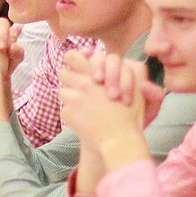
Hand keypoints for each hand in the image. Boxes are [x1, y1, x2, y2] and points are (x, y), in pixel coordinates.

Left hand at [58, 50, 151, 167]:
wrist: (120, 140)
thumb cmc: (130, 115)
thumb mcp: (134, 89)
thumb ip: (126, 72)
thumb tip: (123, 62)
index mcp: (95, 74)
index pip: (72, 56)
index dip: (74, 59)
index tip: (80, 66)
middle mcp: (82, 84)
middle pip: (62, 72)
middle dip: (69, 77)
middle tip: (79, 86)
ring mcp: (73, 99)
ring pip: (61, 91)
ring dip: (69, 96)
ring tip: (82, 105)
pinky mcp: (68, 114)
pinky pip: (64, 110)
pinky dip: (71, 114)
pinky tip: (83, 120)